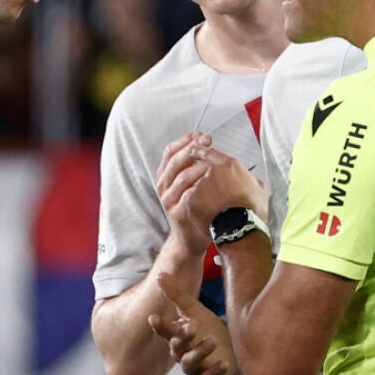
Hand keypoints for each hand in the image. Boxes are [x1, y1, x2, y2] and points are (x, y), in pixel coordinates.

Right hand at [148, 272, 237, 374]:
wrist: (230, 348)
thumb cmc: (208, 328)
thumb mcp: (194, 310)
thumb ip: (176, 295)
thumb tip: (159, 274)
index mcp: (176, 335)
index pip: (164, 330)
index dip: (159, 325)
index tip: (154, 317)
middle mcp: (181, 352)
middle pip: (176, 346)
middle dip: (183, 336)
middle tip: (194, 325)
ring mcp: (192, 367)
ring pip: (189, 362)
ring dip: (200, 352)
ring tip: (213, 341)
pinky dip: (214, 371)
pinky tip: (224, 363)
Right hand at [156, 133, 213, 252]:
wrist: (190, 239)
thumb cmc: (194, 209)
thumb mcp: (189, 184)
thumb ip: (193, 166)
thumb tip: (206, 144)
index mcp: (166, 175)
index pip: (170, 151)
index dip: (185, 140)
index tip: (201, 135)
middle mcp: (163, 186)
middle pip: (174, 161)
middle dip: (192, 149)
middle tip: (207, 143)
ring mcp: (168, 200)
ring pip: (180, 177)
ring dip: (196, 166)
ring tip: (211, 161)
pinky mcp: (176, 213)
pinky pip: (186, 196)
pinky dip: (198, 187)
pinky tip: (209, 181)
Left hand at [181, 136, 269, 227]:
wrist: (241, 230)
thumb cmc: (252, 211)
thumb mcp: (260, 189)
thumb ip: (252, 179)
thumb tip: (253, 181)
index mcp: (229, 165)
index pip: (207, 151)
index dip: (201, 153)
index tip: (198, 155)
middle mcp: (212, 171)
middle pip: (198, 166)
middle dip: (199, 173)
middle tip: (204, 183)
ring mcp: (200, 185)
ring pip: (193, 182)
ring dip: (197, 189)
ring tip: (206, 202)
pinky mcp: (191, 200)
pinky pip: (189, 198)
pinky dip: (193, 203)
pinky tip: (202, 210)